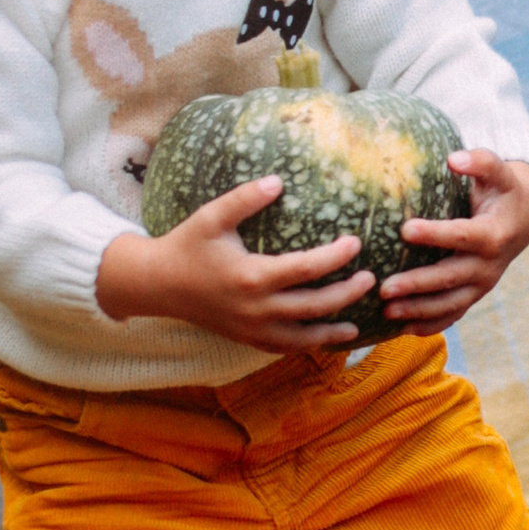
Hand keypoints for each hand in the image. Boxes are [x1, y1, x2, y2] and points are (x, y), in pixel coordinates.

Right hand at [95, 178, 375, 351]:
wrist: (158, 285)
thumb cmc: (187, 245)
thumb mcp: (212, 216)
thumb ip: (245, 199)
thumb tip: (278, 181)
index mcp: (252, 276)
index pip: (307, 269)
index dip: (335, 257)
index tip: (356, 242)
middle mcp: (256, 308)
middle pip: (314, 306)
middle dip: (346, 294)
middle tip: (370, 280)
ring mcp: (251, 328)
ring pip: (302, 337)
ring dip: (332, 330)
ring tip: (356, 324)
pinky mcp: (246, 338)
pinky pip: (283, 348)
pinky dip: (306, 345)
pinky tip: (322, 338)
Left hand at [378, 147, 528, 334]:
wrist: (524, 219)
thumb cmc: (503, 190)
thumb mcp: (499, 172)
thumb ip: (480, 162)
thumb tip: (454, 159)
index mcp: (492, 234)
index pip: (461, 236)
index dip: (435, 233)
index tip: (405, 229)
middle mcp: (488, 265)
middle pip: (450, 278)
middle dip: (418, 284)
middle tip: (385, 287)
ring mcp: (482, 285)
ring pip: (450, 303)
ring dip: (418, 310)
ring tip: (386, 311)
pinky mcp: (474, 295)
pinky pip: (453, 315)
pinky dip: (430, 325)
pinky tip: (402, 330)